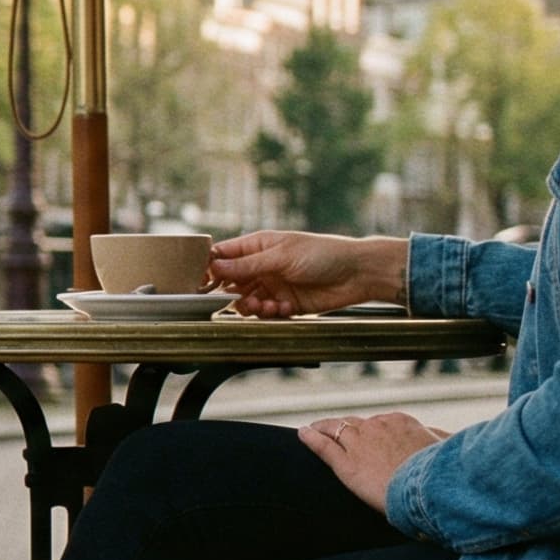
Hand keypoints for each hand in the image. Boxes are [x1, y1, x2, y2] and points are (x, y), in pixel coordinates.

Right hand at [209, 231, 392, 318]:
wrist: (357, 274)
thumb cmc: (322, 254)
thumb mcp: (281, 256)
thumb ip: (247, 265)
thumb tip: (213, 266)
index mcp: (258, 246)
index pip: (224, 256)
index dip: (210, 267)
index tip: (202, 281)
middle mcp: (262, 266)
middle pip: (231, 282)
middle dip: (231, 293)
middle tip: (237, 300)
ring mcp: (274, 286)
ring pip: (247, 301)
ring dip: (252, 306)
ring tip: (266, 306)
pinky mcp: (286, 304)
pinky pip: (266, 312)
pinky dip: (271, 313)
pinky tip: (284, 308)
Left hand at [298, 412, 446, 513]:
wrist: (428, 488)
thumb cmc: (442, 472)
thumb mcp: (446, 448)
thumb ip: (440, 439)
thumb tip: (440, 435)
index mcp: (401, 422)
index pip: (381, 422)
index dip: (372, 429)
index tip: (368, 434)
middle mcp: (377, 427)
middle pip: (356, 424)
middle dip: (347, 427)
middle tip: (337, 431)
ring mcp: (359, 443)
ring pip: (336, 429)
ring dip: (323, 427)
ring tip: (313, 428)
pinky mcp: (346, 464)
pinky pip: (323, 446)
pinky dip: (310, 438)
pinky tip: (302, 433)